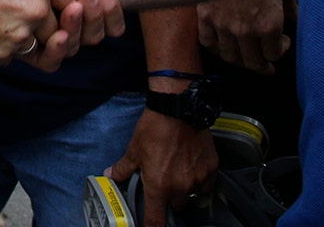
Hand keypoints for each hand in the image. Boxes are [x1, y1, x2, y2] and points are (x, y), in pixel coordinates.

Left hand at [109, 109, 218, 226]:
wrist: (177, 109)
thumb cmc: (155, 127)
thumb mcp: (134, 150)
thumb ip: (123, 168)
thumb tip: (112, 175)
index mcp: (159, 186)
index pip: (156, 220)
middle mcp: (180, 187)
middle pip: (176, 207)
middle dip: (170, 199)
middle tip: (164, 184)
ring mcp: (197, 179)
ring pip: (192, 194)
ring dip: (184, 188)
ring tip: (177, 170)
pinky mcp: (211, 168)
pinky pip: (207, 183)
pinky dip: (200, 179)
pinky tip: (191, 166)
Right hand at [196, 0, 294, 73]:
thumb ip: (291, 4)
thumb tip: (294, 17)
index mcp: (269, 24)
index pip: (274, 54)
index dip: (280, 50)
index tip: (283, 41)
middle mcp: (246, 31)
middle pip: (253, 62)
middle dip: (262, 65)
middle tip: (265, 64)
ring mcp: (223, 26)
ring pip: (231, 57)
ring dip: (240, 61)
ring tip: (245, 57)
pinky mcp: (206, 18)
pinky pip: (209, 43)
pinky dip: (216, 49)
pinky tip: (222, 46)